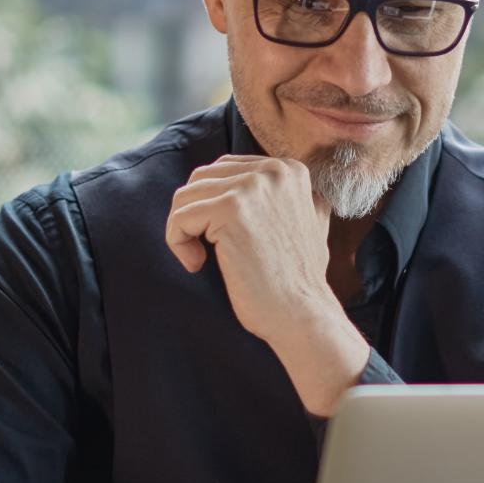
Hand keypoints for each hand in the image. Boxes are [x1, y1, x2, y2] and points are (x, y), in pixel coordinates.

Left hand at [166, 155, 368, 414]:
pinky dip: (177, 242)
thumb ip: (283, 197)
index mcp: (289, 169)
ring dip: (184, 230)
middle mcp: (273, 170)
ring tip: (200, 259)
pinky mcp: (229, 210)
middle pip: (202, 179)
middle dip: (195, 215)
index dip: (212, 205)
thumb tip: (248, 184)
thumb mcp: (306, 222)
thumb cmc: (298, 279)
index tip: (222, 239)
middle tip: (206, 250)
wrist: (302, 313)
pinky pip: (179, 217)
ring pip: (187, 196)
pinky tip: (196, 264)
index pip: (225, 169)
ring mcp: (251, 187)